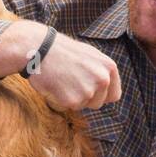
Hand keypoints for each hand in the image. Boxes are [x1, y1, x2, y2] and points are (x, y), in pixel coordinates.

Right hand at [0, 21, 120, 109]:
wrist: (41, 48)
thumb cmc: (63, 51)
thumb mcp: (90, 56)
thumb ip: (101, 72)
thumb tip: (106, 87)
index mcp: (109, 68)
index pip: (114, 96)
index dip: (101, 96)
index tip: (89, 90)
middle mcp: (103, 80)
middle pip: (98, 103)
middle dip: (86, 98)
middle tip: (71, 81)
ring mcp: (89, 91)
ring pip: (83, 106)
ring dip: (73, 98)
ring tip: (64, 80)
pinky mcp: (74, 100)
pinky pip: (69, 107)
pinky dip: (61, 100)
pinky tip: (56, 84)